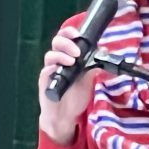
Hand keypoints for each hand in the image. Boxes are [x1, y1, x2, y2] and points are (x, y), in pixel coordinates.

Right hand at [37, 27, 99, 144]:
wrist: (65, 116)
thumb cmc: (74, 96)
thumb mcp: (88, 80)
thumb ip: (92, 65)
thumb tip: (103, 51)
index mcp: (67, 57)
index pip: (65, 38)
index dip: (69, 32)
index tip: (77, 34)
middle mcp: (57, 61)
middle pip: (56, 42)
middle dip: (66, 43)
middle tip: (77, 52)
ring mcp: (49, 71)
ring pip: (50, 55)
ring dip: (61, 55)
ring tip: (72, 62)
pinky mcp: (45, 83)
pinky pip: (45, 72)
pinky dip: (51, 68)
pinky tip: (58, 70)